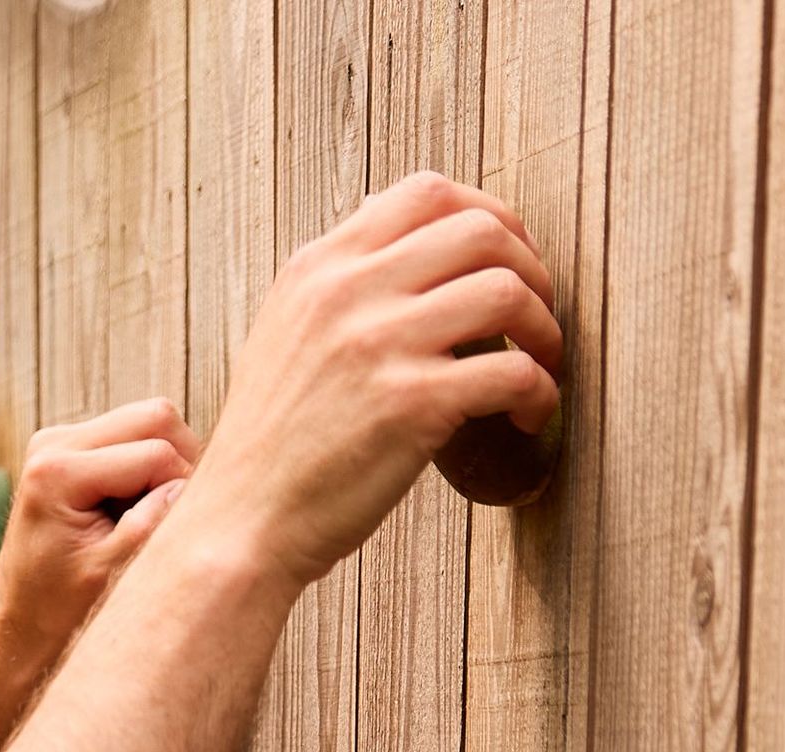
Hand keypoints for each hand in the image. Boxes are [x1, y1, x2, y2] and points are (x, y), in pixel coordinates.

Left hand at [0, 399, 201, 658]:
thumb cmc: (61, 607)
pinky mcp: (71, 444)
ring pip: (149, 420)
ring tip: (147, 513)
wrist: (25, 620)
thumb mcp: (112, 572)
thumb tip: (190, 484)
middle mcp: (52, 443)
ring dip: (164, 463)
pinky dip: (147, 465)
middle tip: (173, 512)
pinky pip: (133, 434)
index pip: (155, 453)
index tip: (173, 530)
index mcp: (56, 472)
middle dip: (179, 462)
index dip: (181, 489)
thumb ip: (151, 523)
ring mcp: (59, 438)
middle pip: (155, 417)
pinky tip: (132, 506)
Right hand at [189, 173, 561, 589]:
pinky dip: (539, 394)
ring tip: (540, 365)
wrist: (239, 525)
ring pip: (507, 291)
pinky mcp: (412, 405)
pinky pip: (514, 373)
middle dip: (531, 268)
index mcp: (317, 269)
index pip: (425, 194)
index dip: (488, 215)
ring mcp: (379, 345)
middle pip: (480, 230)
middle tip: (537, 316)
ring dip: (544, 329)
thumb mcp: (282, 336)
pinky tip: (526, 418)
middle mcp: (347, 293)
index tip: (508, 258)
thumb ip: (336, 287)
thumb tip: (404, 239)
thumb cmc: (270, 447)